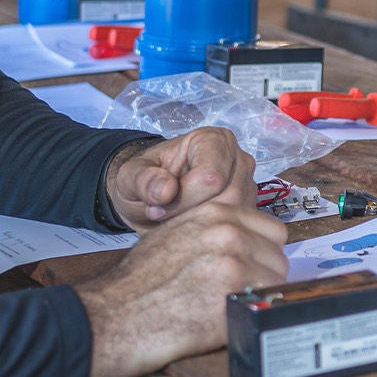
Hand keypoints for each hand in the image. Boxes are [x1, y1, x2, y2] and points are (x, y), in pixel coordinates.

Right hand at [78, 201, 289, 376]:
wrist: (113, 314)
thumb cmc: (138, 280)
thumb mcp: (176, 232)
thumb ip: (213, 229)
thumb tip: (244, 238)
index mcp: (216, 213)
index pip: (272, 229)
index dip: (262, 251)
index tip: (252, 265)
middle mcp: (228, 234)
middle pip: (278, 257)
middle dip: (263, 274)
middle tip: (238, 289)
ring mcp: (232, 266)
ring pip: (275, 283)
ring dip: (256, 296)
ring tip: (226, 303)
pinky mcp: (231, 300)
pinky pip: (262, 307)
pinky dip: (249, 314)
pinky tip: (223, 317)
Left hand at [104, 127, 256, 229]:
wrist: (152, 195)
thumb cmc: (145, 181)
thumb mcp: (130, 177)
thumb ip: (143, 180)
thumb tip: (166, 189)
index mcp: (213, 140)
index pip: (210, 178)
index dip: (181, 201)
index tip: (156, 208)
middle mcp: (237, 159)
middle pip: (227, 199)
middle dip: (192, 216)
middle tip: (165, 219)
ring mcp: (246, 184)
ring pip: (233, 217)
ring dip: (201, 226)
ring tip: (176, 221)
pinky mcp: (246, 208)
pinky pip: (236, 230)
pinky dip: (210, 235)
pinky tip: (189, 228)